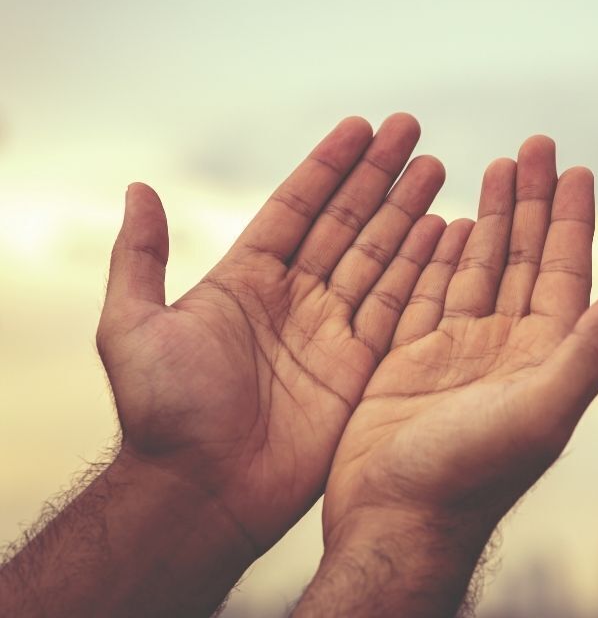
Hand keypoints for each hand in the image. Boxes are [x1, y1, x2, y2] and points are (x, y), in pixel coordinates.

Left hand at [97, 114, 446, 549]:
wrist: (202, 493)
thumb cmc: (163, 416)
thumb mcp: (130, 328)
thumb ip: (139, 258)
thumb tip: (139, 190)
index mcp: (245, 281)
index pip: (296, 207)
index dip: (329, 166)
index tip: (360, 126)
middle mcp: (294, 298)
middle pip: (347, 221)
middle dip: (380, 174)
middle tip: (411, 128)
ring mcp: (331, 331)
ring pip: (379, 255)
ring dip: (408, 210)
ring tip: (437, 165)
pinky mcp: (361, 367)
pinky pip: (398, 306)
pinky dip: (423, 269)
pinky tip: (446, 231)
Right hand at [319, 134, 597, 552]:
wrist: (397, 522)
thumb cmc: (474, 476)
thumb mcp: (544, 407)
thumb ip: (594, 347)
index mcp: (545, 354)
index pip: (563, 269)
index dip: (571, 218)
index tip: (576, 168)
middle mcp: (507, 346)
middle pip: (522, 256)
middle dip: (530, 200)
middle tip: (534, 144)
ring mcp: (458, 352)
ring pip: (477, 266)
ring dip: (489, 216)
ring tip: (494, 165)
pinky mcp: (410, 360)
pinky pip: (427, 291)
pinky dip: (436, 254)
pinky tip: (444, 219)